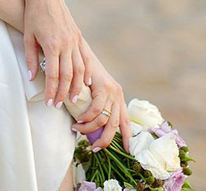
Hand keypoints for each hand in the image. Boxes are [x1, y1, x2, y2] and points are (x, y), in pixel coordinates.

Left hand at [22, 0, 90, 109]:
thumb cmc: (33, 16)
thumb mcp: (28, 37)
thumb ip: (31, 59)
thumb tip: (33, 77)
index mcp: (52, 45)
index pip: (53, 75)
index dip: (52, 91)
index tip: (49, 103)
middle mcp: (66, 44)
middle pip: (68, 75)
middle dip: (64, 93)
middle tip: (59, 105)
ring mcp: (74, 40)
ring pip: (80, 69)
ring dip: (77, 86)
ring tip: (74, 99)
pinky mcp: (78, 37)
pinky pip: (86, 58)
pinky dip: (87, 72)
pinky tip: (87, 82)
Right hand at [68, 37, 131, 154]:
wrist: (81, 53)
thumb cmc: (82, 74)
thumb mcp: (91, 93)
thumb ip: (94, 107)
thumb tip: (88, 127)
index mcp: (118, 99)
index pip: (125, 122)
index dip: (127, 138)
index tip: (128, 151)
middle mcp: (118, 95)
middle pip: (115, 126)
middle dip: (105, 141)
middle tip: (93, 148)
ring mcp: (112, 91)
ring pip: (104, 119)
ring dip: (89, 129)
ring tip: (77, 129)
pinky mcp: (104, 86)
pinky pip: (96, 109)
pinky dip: (86, 118)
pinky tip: (78, 120)